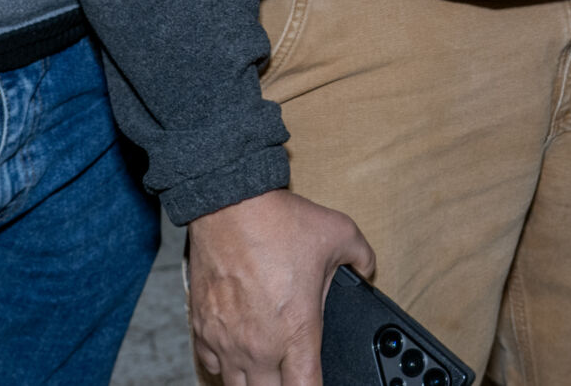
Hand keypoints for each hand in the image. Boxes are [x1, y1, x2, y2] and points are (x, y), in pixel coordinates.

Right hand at [186, 188, 374, 385]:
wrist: (229, 203)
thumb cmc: (278, 221)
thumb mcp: (340, 233)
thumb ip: (362, 258)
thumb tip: (367, 269)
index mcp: (297, 332)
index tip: (316, 381)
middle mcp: (260, 346)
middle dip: (283, 385)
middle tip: (291, 371)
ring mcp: (227, 340)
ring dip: (254, 382)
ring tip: (265, 370)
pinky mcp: (203, 328)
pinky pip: (210, 366)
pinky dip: (224, 366)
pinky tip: (235, 353)